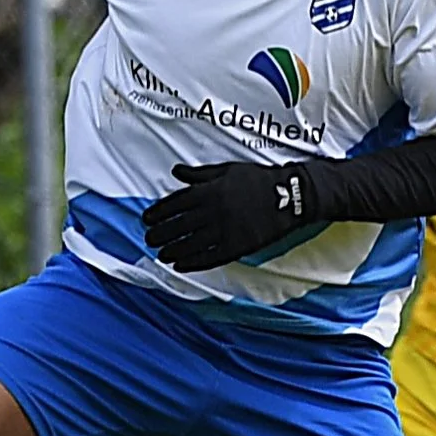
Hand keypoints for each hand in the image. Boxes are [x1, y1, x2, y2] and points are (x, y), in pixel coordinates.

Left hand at [141, 161, 311, 271]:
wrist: (289, 196)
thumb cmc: (258, 180)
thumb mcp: (227, 169)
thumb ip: (199, 174)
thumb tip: (176, 171)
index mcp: (208, 191)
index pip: (174, 204)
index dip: (157, 213)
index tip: (146, 219)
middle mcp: (212, 212)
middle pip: (177, 226)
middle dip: (159, 234)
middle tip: (149, 239)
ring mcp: (224, 230)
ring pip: (190, 244)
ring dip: (172, 250)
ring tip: (161, 254)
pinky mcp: (237, 246)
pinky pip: (210, 257)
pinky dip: (192, 263)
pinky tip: (180, 266)